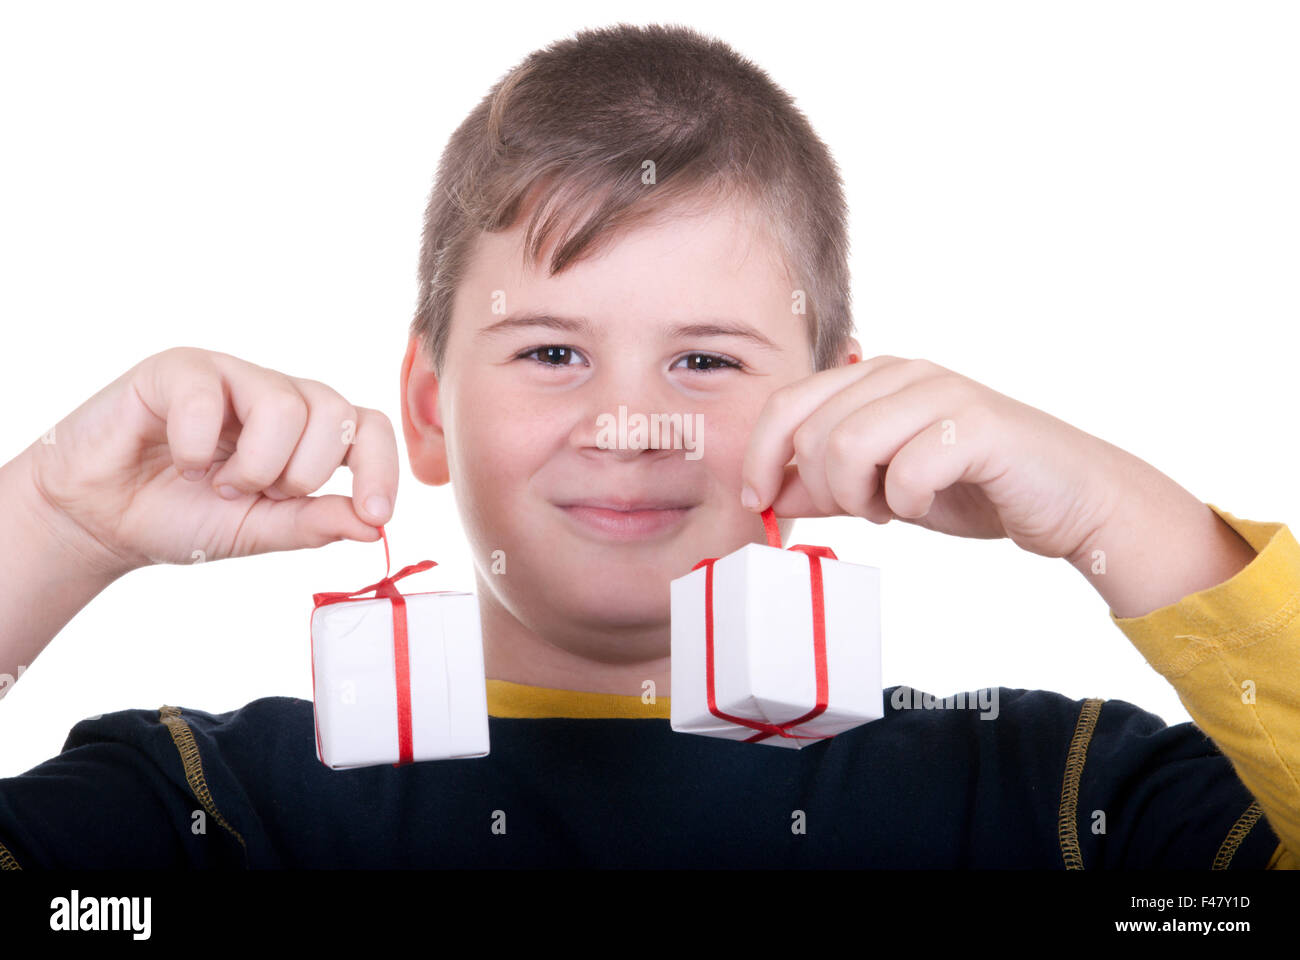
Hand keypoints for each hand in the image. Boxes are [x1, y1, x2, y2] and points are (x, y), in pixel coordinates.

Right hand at [23, 346, 398, 576]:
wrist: (101, 519)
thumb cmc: (182, 517)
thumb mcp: (259, 531)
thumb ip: (314, 524)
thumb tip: (374, 526)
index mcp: (307, 433)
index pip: (368, 428)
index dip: (381, 468)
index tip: (376, 514)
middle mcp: (278, 396)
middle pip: (335, 413)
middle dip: (302, 474)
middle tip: (255, 494)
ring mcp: (231, 376)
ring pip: (285, 405)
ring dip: (253, 465)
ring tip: (218, 483)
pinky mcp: (178, 369)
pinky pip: (211, 396)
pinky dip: (196, 446)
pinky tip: (179, 461)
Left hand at [740, 355, 1132, 561]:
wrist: (1067, 498)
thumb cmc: (974, 487)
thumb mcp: (883, 489)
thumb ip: (826, 487)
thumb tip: (766, 494)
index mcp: (874, 378)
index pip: (787, 403)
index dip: (759, 455)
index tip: (758, 500)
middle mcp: (904, 374)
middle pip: (812, 432)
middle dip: (823, 488)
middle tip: (863, 508)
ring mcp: (942, 393)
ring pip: (847, 445)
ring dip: (860, 496)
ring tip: (891, 508)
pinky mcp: (978, 426)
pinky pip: (905, 470)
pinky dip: (905, 502)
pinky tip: (925, 504)